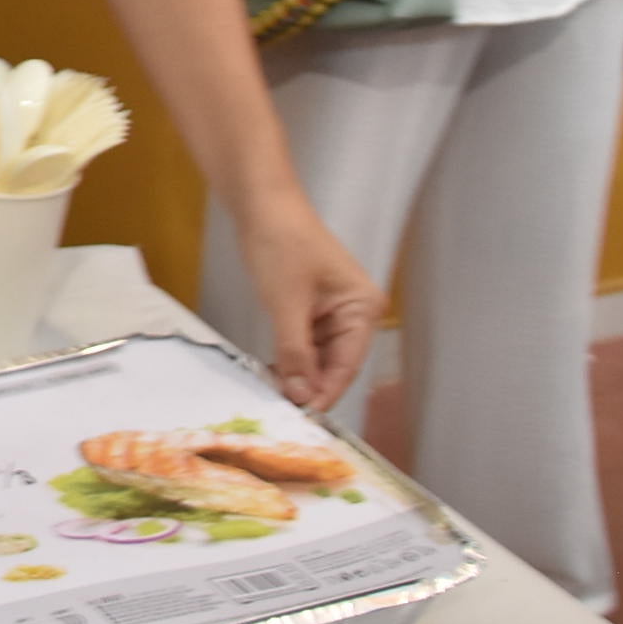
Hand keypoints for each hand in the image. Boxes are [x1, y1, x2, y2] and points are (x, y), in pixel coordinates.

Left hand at [234, 201, 383, 410]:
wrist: (260, 204)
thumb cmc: (281, 242)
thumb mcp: (287, 303)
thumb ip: (295, 353)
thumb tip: (302, 395)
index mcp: (362, 308)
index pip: (347, 364)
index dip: (325, 393)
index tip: (305, 419)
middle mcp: (354, 312)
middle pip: (334, 364)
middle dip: (310, 387)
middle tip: (285, 412)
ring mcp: (332, 311)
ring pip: (317, 357)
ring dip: (298, 375)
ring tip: (276, 396)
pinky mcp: (310, 308)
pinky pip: (303, 344)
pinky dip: (290, 359)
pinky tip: (274, 374)